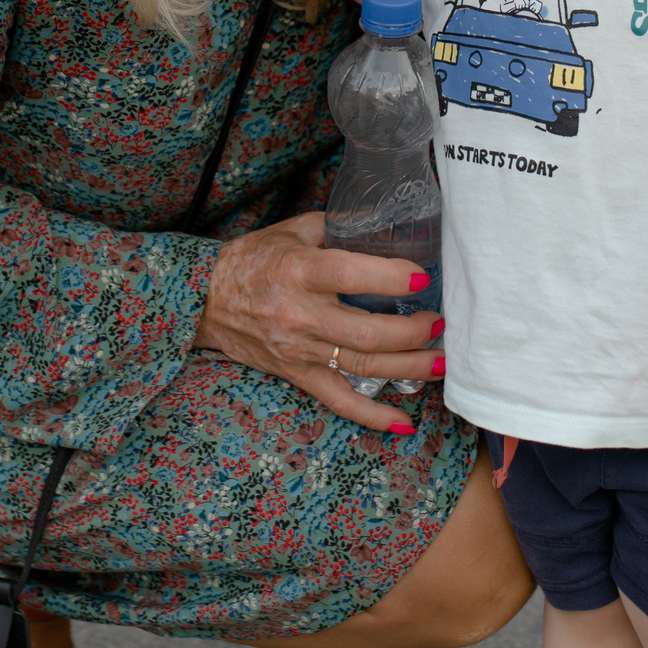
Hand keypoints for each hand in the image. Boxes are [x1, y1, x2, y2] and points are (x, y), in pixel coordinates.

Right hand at [196, 211, 441, 433]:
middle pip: (367, 332)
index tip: (422, 279)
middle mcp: (300, 313)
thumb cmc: (254, 259)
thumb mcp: (293, 230)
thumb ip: (339, 228)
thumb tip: (388, 224)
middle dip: (413, 331)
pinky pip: (338, 400)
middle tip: (439, 322)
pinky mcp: (297, 374)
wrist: (205, 299)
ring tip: (442, 361)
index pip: (351, 275)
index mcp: (299, 270)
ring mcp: (299, 350)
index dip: (392, 279)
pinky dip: (371, 416)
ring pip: (363, 366)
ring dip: (410, 367)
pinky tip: (403, 423)